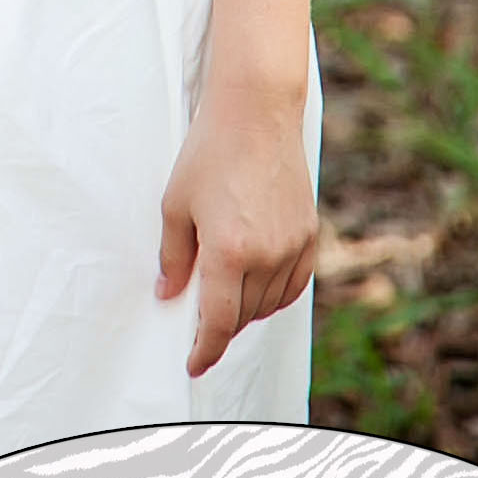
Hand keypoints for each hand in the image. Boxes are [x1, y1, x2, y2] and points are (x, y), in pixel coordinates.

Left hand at [156, 84, 316, 379]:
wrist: (256, 112)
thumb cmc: (208, 153)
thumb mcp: (175, 204)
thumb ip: (173, 257)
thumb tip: (168, 296)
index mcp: (229, 251)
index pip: (218, 322)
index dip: (204, 349)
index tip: (193, 365)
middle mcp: (266, 256)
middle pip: (243, 315)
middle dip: (220, 324)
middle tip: (198, 321)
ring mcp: (293, 246)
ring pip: (269, 304)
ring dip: (246, 311)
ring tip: (224, 298)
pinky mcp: (308, 235)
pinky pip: (293, 285)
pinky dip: (274, 295)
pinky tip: (257, 286)